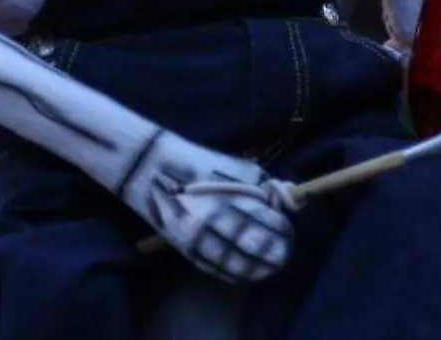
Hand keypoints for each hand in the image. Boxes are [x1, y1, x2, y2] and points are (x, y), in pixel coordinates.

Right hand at [116, 131, 294, 284]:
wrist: (151, 170)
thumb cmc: (200, 165)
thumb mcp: (236, 168)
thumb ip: (262, 184)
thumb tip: (287, 198)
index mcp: (226, 196)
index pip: (262, 219)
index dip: (279, 229)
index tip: (288, 233)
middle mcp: (210, 219)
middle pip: (248, 243)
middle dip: (270, 251)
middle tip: (283, 255)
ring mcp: (194, 236)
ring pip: (230, 261)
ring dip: (253, 268)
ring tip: (269, 269)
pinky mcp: (183, 247)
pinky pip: (211, 266)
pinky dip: (231, 273)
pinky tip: (246, 274)